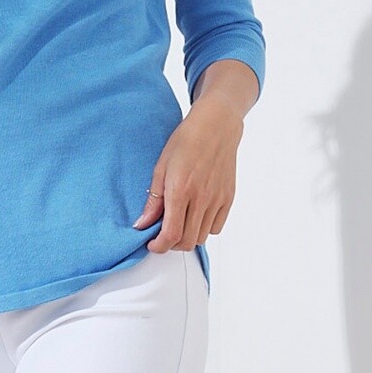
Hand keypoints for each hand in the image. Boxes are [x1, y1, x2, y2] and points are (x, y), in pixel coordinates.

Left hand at [133, 97, 243, 250]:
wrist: (216, 126)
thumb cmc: (186, 141)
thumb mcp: (160, 168)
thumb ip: (153, 200)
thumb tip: (142, 224)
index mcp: (180, 190)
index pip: (171, 235)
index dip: (159, 246)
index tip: (152, 244)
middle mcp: (201, 198)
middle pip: (187, 241)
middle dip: (171, 244)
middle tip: (163, 234)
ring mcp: (217, 199)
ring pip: (202, 237)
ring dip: (188, 236)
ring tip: (180, 222)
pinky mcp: (228, 198)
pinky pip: (216, 227)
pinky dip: (204, 228)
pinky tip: (196, 215)